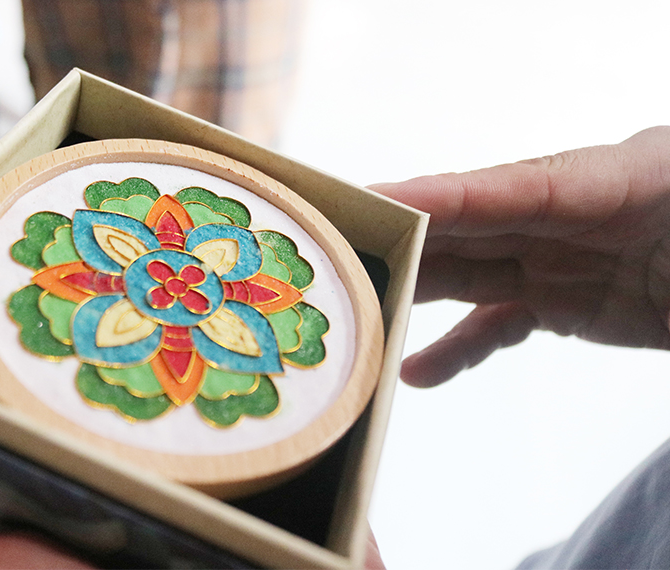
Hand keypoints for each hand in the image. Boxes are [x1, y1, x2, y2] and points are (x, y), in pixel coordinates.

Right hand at [370, 126, 669, 386]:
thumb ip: (656, 191)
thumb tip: (521, 212)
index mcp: (614, 177)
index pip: (510, 188)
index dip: (438, 196)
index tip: (371, 201)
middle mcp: (570, 214)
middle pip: (470, 226)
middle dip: (402, 235)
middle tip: (337, 248)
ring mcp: (561, 260)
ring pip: (470, 272)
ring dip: (414, 288)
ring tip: (359, 309)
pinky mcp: (564, 303)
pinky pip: (499, 323)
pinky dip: (457, 347)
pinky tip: (416, 370)